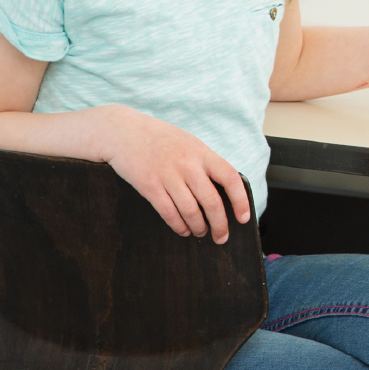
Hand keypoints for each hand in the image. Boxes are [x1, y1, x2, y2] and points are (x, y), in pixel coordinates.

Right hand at [99, 106, 250, 241]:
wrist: (125, 132)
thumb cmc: (161, 139)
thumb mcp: (190, 143)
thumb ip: (205, 163)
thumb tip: (223, 190)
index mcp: (202, 153)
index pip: (231, 178)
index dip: (241, 200)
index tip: (243, 217)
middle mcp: (188, 165)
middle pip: (212, 201)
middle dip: (220, 224)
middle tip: (222, 237)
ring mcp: (168, 176)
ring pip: (191, 211)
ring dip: (199, 227)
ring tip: (201, 232)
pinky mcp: (149, 186)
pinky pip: (169, 212)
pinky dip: (179, 226)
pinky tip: (183, 230)